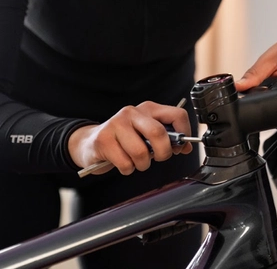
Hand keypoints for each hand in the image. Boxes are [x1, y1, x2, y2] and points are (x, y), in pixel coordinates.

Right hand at [67, 101, 191, 174]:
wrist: (90, 142)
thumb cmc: (124, 140)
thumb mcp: (147, 134)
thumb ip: (167, 138)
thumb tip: (186, 147)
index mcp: (149, 108)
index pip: (177, 114)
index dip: (184, 133)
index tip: (180, 147)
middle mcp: (133, 112)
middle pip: (159, 133)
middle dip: (163, 153)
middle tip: (158, 158)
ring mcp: (116, 124)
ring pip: (141, 152)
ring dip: (142, 164)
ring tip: (136, 161)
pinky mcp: (103, 140)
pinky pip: (125, 163)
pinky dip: (128, 169)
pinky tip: (123, 163)